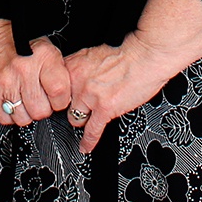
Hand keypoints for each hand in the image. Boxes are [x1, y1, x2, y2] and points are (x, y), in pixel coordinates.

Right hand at [0, 15, 71, 126]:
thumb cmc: (25, 46)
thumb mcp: (50, 52)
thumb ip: (61, 75)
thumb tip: (68, 100)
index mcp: (43, 57)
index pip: (59, 94)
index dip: (60, 101)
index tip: (57, 99)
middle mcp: (23, 69)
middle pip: (40, 111)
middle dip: (43, 108)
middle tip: (39, 97)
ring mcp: (4, 81)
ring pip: (23, 119)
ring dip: (26, 112)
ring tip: (24, 98)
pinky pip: (5, 118)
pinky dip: (10, 113)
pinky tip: (12, 100)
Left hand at [62, 39, 179, 153]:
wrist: (145, 58)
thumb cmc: (125, 54)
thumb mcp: (94, 54)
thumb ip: (80, 68)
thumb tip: (74, 79)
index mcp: (74, 65)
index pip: (56, 87)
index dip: (61, 96)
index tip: (62, 101)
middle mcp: (78, 80)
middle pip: (64, 104)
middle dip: (73, 106)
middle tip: (81, 106)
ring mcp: (90, 95)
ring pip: (76, 118)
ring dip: (83, 119)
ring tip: (89, 118)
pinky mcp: (104, 108)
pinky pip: (91, 130)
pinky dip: (88, 141)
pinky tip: (85, 147)